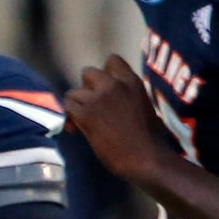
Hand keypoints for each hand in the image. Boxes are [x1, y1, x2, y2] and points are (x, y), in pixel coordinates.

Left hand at [63, 56, 174, 182]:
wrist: (145, 158)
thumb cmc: (150, 139)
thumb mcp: (144, 106)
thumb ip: (127, 96)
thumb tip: (112, 101)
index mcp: (132, 82)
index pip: (112, 60)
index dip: (104, 74)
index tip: (104, 89)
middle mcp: (115, 85)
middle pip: (88, 72)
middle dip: (86, 88)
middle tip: (90, 106)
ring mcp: (99, 98)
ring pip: (73, 93)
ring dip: (76, 106)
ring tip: (82, 122)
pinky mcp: (86, 114)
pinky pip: (67, 107)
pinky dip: (69, 119)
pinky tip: (77, 130)